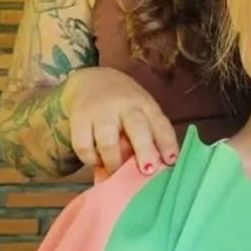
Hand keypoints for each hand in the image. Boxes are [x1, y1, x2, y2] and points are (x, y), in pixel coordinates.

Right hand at [61, 67, 178, 176]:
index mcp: (144, 104)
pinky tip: (97, 161)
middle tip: (147, 170)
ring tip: (116, 171)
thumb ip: (149, 131)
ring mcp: (100, 111)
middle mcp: (124, 105)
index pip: (160, 123)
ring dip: (114, 162)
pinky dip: (91, 159)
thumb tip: (157, 166)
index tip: (171, 161)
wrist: (91, 79)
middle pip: (136, 128)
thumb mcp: (141, 108)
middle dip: (144, 150)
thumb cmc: (123, 102)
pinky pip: (83, 146)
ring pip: (108, 141)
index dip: (167, 142)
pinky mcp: (79, 118)